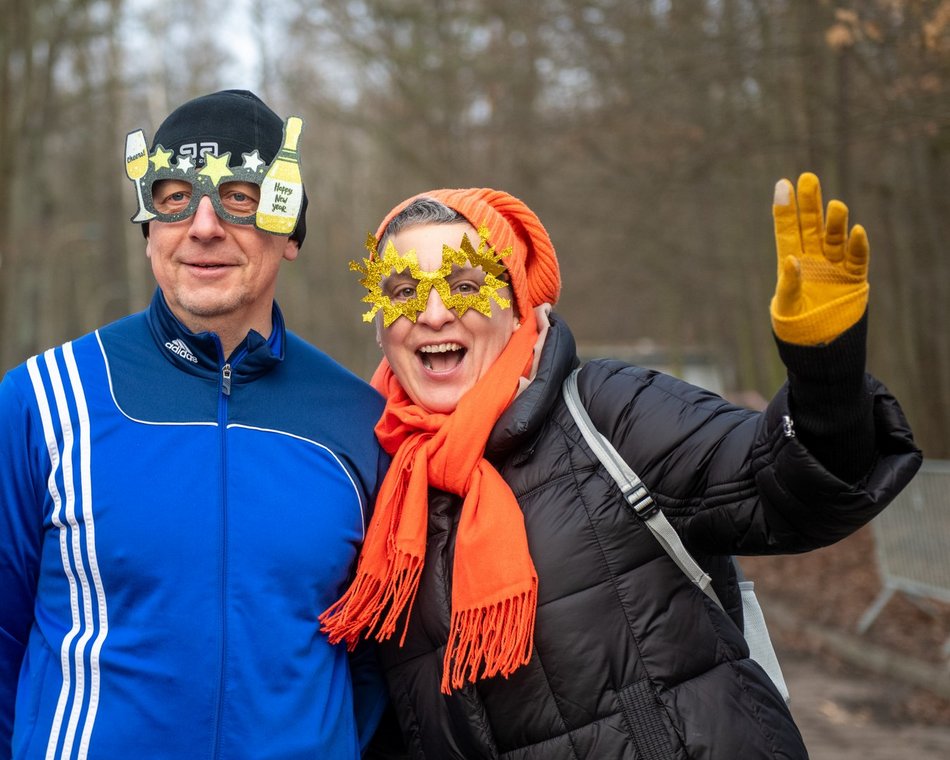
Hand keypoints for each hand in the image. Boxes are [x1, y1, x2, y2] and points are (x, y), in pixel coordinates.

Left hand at [770, 172, 869, 345]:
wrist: (821, 348)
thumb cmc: (796, 328)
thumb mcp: (786, 306)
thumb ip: (788, 284)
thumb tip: (791, 260)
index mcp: (791, 262)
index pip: (787, 231)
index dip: (785, 209)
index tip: (783, 185)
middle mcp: (813, 259)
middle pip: (812, 226)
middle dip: (811, 204)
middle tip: (809, 178)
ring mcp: (834, 267)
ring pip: (835, 238)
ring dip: (836, 222)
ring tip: (835, 206)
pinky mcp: (853, 279)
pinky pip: (857, 259)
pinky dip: (858, 246)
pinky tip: (857, 232)